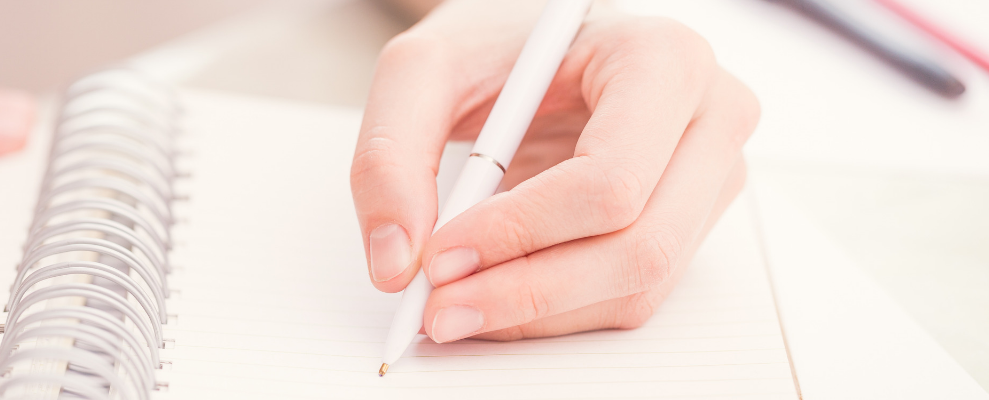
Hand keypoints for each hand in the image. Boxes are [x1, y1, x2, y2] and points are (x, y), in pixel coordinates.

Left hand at [351, 0, 758, 341]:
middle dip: (528, 292)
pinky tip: (494, 298)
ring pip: (638, 286)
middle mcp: (709, 119)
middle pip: (639, 247)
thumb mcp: (423, 70)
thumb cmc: (498, 45)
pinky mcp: (687, 224)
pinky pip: (629, 295)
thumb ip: (391, 154)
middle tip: (439, 308)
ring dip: (538, 315)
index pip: (610, 179)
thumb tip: (396, 262)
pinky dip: (554, 314)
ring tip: (455, 308)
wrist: (538, 46)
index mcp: (663, 59)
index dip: (521, 231)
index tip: (441, 256)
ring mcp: (710, 178)